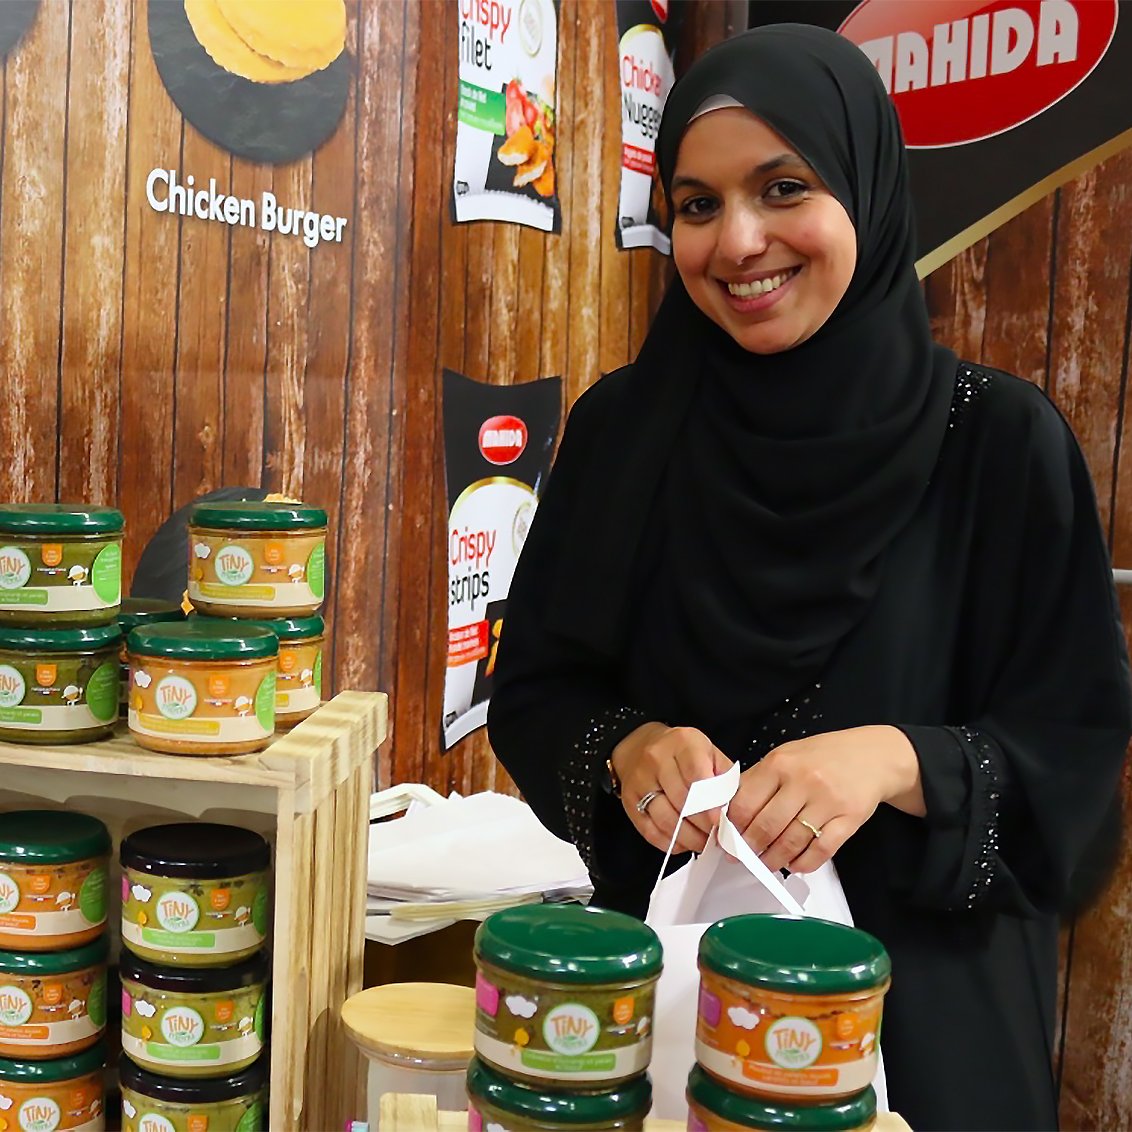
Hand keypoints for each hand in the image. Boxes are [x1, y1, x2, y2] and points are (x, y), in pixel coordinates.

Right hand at [611, 723, 732, 853]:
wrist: (640, 746)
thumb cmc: (681, 752)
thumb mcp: (708, 751)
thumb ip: (724, 776)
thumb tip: (734, 810)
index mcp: (682, 743)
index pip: (696, 774)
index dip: (711, 802)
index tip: (721, 821)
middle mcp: (657, 759)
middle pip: (682, 800)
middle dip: (703, 824)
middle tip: (717, 836)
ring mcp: (640, 781)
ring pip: (666, 819)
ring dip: (688, 837)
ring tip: (703, 842)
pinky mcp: (629, 801)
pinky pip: (650, 831)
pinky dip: (670, 843)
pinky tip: (683, 843)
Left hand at [727, 725, 923, 873]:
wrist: (872, 756)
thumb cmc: (824, 756)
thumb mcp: (786, 755)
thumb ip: (760, 779)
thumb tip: (731, 810)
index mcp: (780, 763)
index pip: (745, 803)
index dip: (731, 827)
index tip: (726, 839)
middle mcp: (803, 781)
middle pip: (766, 826)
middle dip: (749, 848)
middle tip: (742, 857)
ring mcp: (828, 801)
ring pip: (791, 842)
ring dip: (774, 859)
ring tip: (766, 864)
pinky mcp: (849, 819)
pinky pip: (821, 850)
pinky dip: (804, 862)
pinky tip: (795, 864)